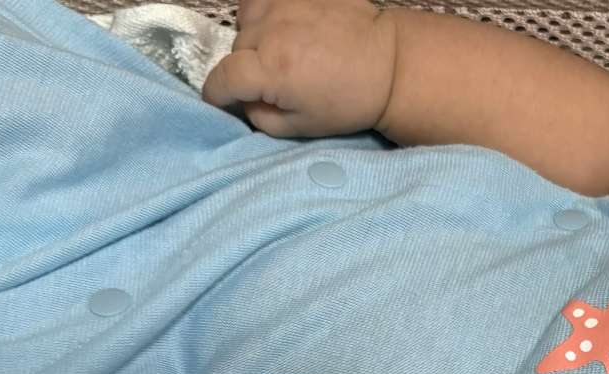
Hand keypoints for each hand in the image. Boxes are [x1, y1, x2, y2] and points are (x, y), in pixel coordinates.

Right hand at [202, 0, 398, 138]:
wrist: (390, 64)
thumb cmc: (349, 102)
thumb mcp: (301, 127)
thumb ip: (260, 117)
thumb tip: (241, 102)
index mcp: (272, 69)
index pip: (221, 79)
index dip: (217, 95)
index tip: (224, 100)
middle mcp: (272, 31)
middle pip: (235, 50)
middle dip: (247, 68)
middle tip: (276, 81)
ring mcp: (285, 4)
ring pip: (246, 21)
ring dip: (255, 38)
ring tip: (282, 51)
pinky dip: (266, 12)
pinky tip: (284, 26)